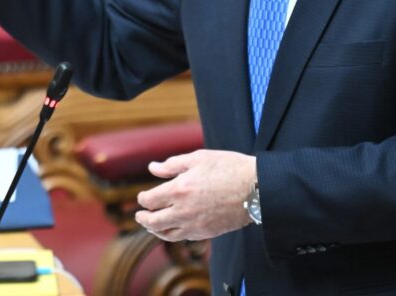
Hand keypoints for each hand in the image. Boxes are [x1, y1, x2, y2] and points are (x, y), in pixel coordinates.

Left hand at [135, 150, 256, 241]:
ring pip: (166, 234)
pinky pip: (183, 237)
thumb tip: (152, 168)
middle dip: (143, 218)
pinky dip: (173, 234)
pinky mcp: (206, 233)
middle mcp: (183, 211)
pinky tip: (173, 228)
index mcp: (178, 189)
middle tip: (139, 215)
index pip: (149, 200)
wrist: (256, 189)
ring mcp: (195, 225)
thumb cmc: (228, 168)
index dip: (142, 199)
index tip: (142, 197)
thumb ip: (172, 165)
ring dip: (155, 229)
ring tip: (151, 224)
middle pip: (153, 221)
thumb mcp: (198, 158)